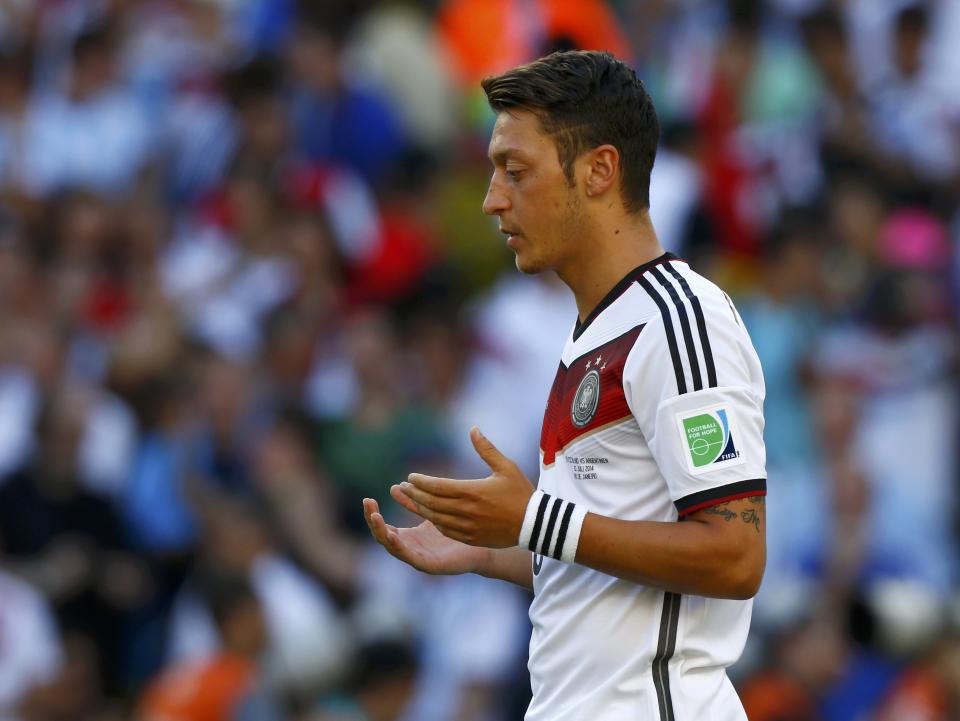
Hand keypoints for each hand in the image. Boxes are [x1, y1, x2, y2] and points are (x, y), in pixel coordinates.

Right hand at [362, 498, 489, 574]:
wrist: (484, 546)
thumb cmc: (459, 530)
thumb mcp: (432, 512)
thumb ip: (416, 502)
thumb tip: (398, 484)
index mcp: (409, 538)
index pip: (383, 527)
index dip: (373, 515)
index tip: (367, 500)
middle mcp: (411, 549)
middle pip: (383, 537)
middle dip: (372, 521)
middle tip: (368, 504)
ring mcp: (418, 559)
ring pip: (393, 548)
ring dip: (382, 533)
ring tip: (375, 517)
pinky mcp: (430, 566)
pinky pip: (410, 558)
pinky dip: (399, 548)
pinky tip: (393, 536)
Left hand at [394, 427, 533, 547]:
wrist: (535, 524)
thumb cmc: (521, 493)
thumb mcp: (506, 467)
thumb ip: (486, 449)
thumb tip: (472, 429)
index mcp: (473, 491)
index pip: (438, 487)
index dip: (421, 482)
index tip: (410, 477)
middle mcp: (467, 511)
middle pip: (432, 503)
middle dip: (415, 494)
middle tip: (402, 488)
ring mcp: (469, 527)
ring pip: (436, 519)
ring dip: (421, 509)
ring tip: (411, 501)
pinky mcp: (472, 538)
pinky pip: (447, 531)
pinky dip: (436, 523)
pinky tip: (430, 516)